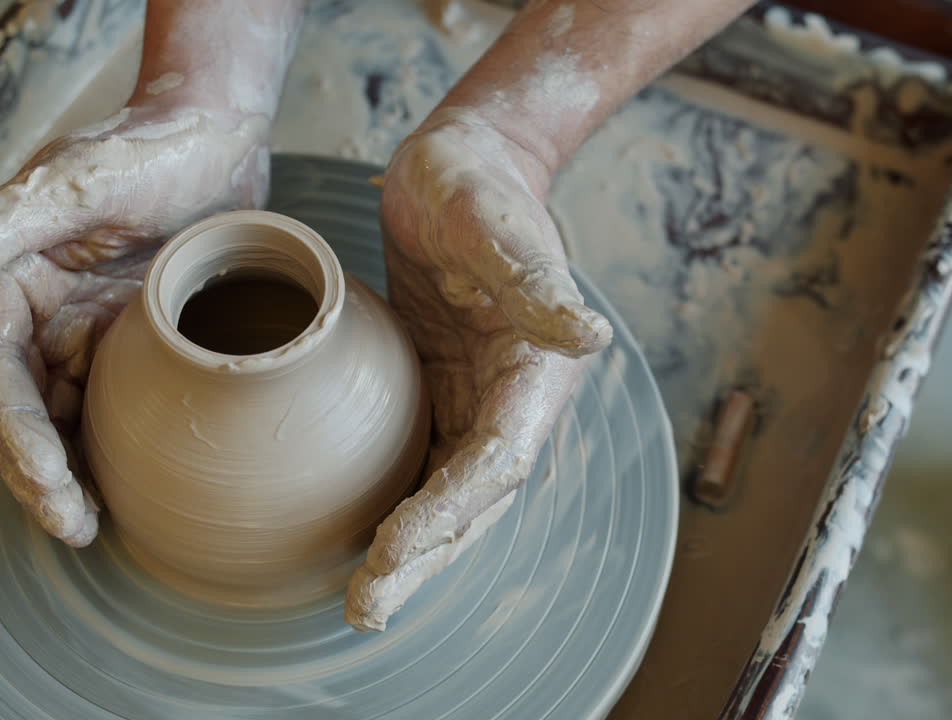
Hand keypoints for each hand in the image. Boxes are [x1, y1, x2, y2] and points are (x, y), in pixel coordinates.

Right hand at [0, 102, 269, 545]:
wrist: (215, 138)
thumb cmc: (146, 150)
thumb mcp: (79, 183)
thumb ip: (2, 223)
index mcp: (7, 280)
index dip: (15, 432)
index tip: (49, 478)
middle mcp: (36, 313)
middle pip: (19, 411)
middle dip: (37, 474)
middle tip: (72, 525)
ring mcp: (80, 330)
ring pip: (58, 419)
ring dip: (66, 474)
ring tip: (89, 526)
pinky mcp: (125, 341)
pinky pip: (103, 405)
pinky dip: (104, 448)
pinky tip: (124, 490)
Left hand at [345, 113, 612, 629]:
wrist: (462, 169)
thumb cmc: (478, 188)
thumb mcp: (496, 223)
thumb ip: (537, 282)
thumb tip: (588, 335)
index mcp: (538, 371)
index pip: (495, 461)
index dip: (448, 512)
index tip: (394, 552)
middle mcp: (513, 401)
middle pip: (472, 498)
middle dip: (426, 558)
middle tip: (368, 610)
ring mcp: (478, 402)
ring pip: (449, 494)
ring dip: (413, 551)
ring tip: (364, 602)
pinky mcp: (444, 394)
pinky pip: (425, 463)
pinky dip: (401, 509)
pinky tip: (363, 541)